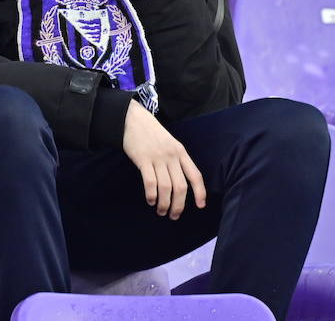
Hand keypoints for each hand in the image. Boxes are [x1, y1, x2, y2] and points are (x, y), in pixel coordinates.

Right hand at [122, 100, 205, 218]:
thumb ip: (176, 160)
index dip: (200, 192)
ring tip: (161, 211)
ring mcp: (157, 158)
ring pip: (166, 188)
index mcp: (181, 152)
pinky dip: (151, 195)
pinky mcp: (143, 160)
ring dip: (164, 204)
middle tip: (174, 215)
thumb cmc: (152, 133)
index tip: (201, 206)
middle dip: (179, 205)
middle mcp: (172, 156)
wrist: (133, 119)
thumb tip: (180, 184)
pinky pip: (150, 182)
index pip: (195, 175)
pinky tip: (151, 201)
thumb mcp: (170, 143)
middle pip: (181, 187)